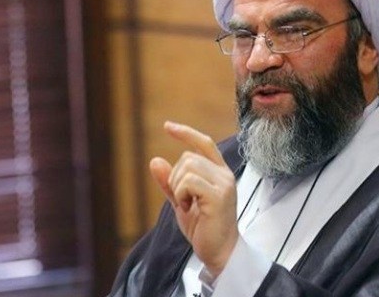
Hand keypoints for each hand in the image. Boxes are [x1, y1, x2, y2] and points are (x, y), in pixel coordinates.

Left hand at [150, 121, 238, 276]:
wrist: (219, 252)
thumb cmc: (203, 227)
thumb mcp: (181, 201)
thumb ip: (169, 182)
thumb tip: (155, 160)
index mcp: (219, 172)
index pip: (204, 143)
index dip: (186, 132)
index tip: (167, 126)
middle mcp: (224, 175)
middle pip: (188, 157)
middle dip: (175, 177)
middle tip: (183, 200)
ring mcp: (223, 184)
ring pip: (187, 167)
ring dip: (178, 187)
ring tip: (187, 205)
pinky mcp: (219, 196)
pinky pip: (189, 182)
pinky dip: (181, 194)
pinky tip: (188, 208)